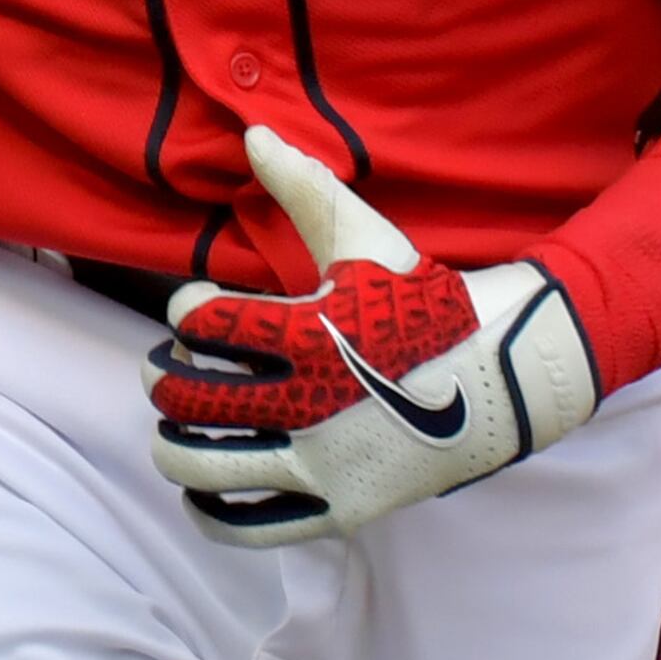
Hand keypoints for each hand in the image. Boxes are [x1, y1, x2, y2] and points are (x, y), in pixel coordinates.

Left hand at [147, 126, 599, 547]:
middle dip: (161, 377)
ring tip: (171, 428)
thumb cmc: (422, 301)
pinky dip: (208, 512)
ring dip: (171, 444)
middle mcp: (310, 403)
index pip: (204, 322)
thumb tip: (252, 133)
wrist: (499, 374)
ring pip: (205, 464)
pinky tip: (195, 491)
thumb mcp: (364, 239)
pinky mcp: (340, 509)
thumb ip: (303, 188)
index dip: (183, 310)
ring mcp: (324, 464)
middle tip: (161, 368)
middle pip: (191, 395)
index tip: (191, 308)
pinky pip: (252, 526)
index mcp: (311, 332)